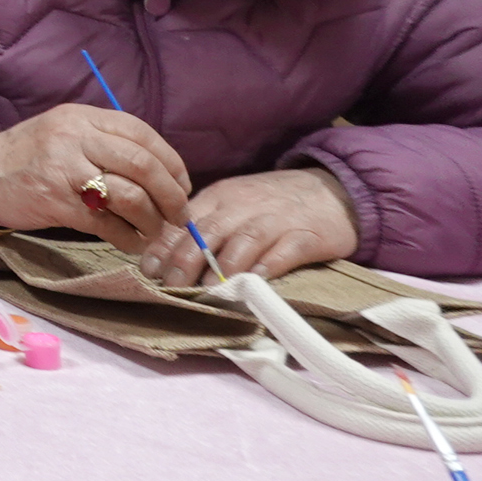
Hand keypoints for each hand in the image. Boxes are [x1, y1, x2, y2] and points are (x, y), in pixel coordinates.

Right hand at [0, 104, 194, 255]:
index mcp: (82, 117)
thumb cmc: (29, 156)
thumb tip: (161, 173)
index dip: (171, 162)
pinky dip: (127, 238)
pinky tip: (130, 243)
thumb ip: (105, 141)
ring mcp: (65, 170)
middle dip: (171, 195)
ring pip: (129, 195)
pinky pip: (106, 223)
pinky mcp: (57, 202)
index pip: (141, 134)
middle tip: (178, 215)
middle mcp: (75, 138)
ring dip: (151, 220)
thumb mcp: (65, 133)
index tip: (182, 185)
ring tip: (153, 231)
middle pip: (142, 164)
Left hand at [138, 168, 359, 284]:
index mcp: (219, 197)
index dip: (164, 246)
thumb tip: (164, 258)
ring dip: (223, 267)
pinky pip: (286, 250)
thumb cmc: (272, 203)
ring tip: (207, 291)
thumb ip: (204, 227)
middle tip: (170, 288)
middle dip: (186, 261)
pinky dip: (268, 265)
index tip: (147, 270)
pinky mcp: (309, 235)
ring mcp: (277, 219)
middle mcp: (244, 206)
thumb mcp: (233, 206)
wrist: (333, 189)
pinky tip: (255, 282)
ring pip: (244, 240)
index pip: (183, 221)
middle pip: (208, 231)